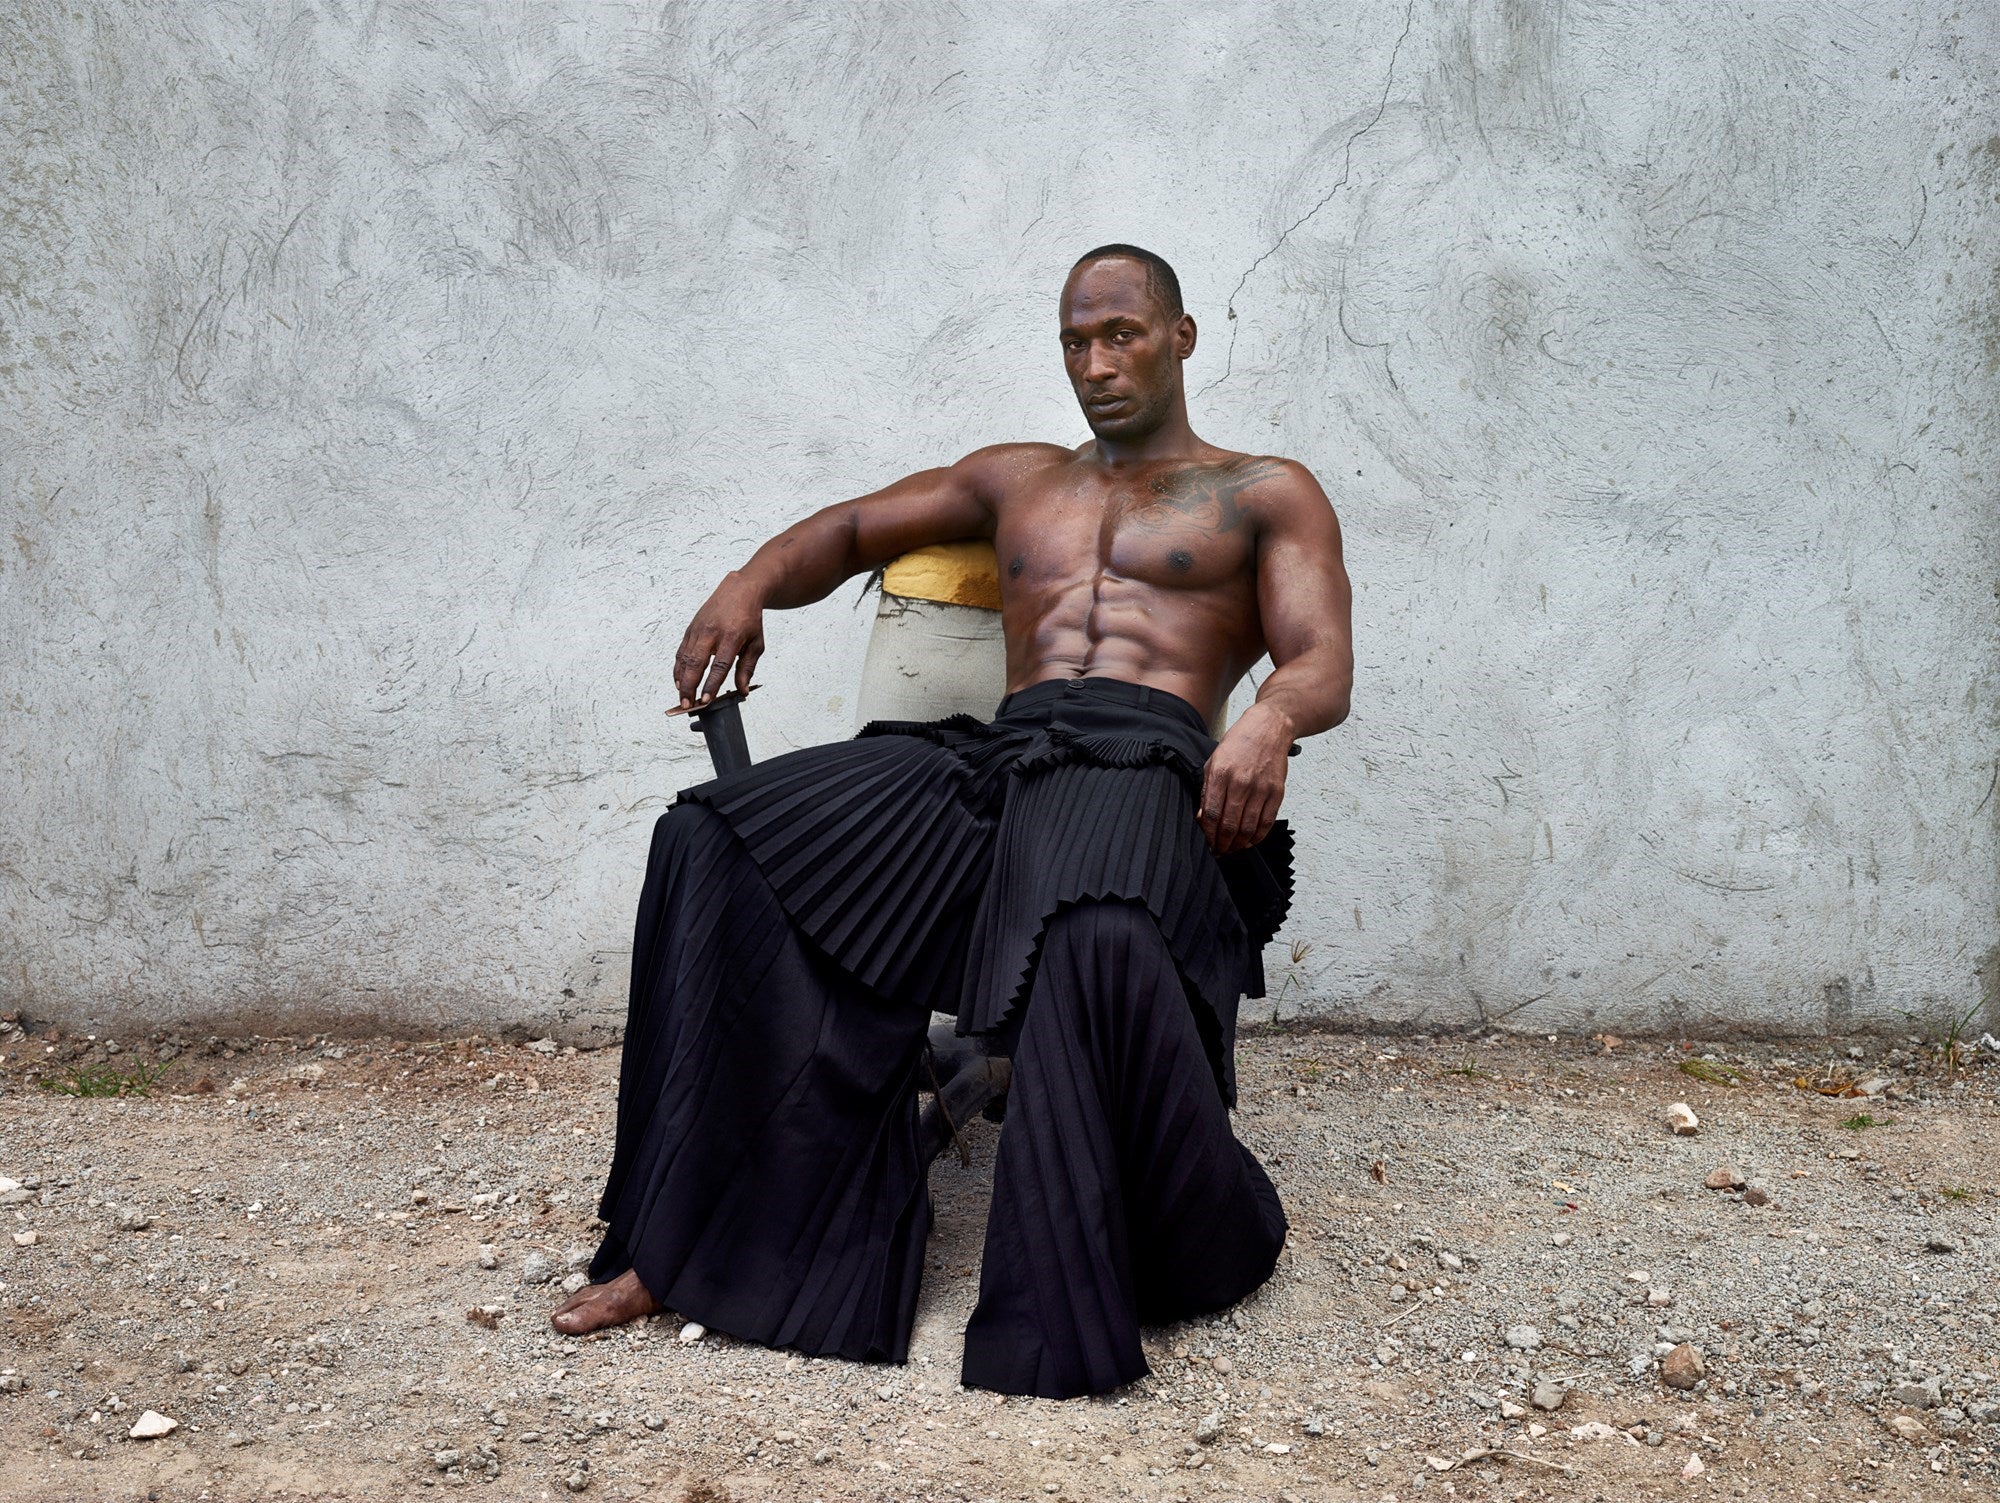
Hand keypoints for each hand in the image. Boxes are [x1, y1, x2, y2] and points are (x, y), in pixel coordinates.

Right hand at [674, 572, 764, 706]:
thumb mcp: (756, 643)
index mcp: (731, 636)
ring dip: (682, 680)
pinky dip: (678, 668)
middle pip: (696, 663)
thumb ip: (747, 668)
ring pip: (685, 658)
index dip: (711, 684)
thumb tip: (742, 691)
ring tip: (683, 698)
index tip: (706, 700)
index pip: (719, 665)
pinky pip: (681, 651)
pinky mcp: (691, 629)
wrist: (739, 590)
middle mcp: (712, 632)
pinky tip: (679, 681)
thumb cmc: (749, 618)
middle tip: (688, 705)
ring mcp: (698, 629)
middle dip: (690, 686)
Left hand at [1199, 703, 1289, 853]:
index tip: (1206, 842)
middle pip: (1229, 825)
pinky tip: (1248, 840)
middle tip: (1218, 850)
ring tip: (1231, 848)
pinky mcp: (1276, 792)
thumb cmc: (1239, 743)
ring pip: (1247, 828)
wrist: (1269, 727)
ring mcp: (1261, 788)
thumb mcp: (1213, 761)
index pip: (1211, 814)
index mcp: (1220, 773)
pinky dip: (1257, 837)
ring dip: (1237, 844)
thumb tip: (1202, 817)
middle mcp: (1241, 782)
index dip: (1207, 834)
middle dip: (1221, 844)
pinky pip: (1266, 822)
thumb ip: (1207, 789)